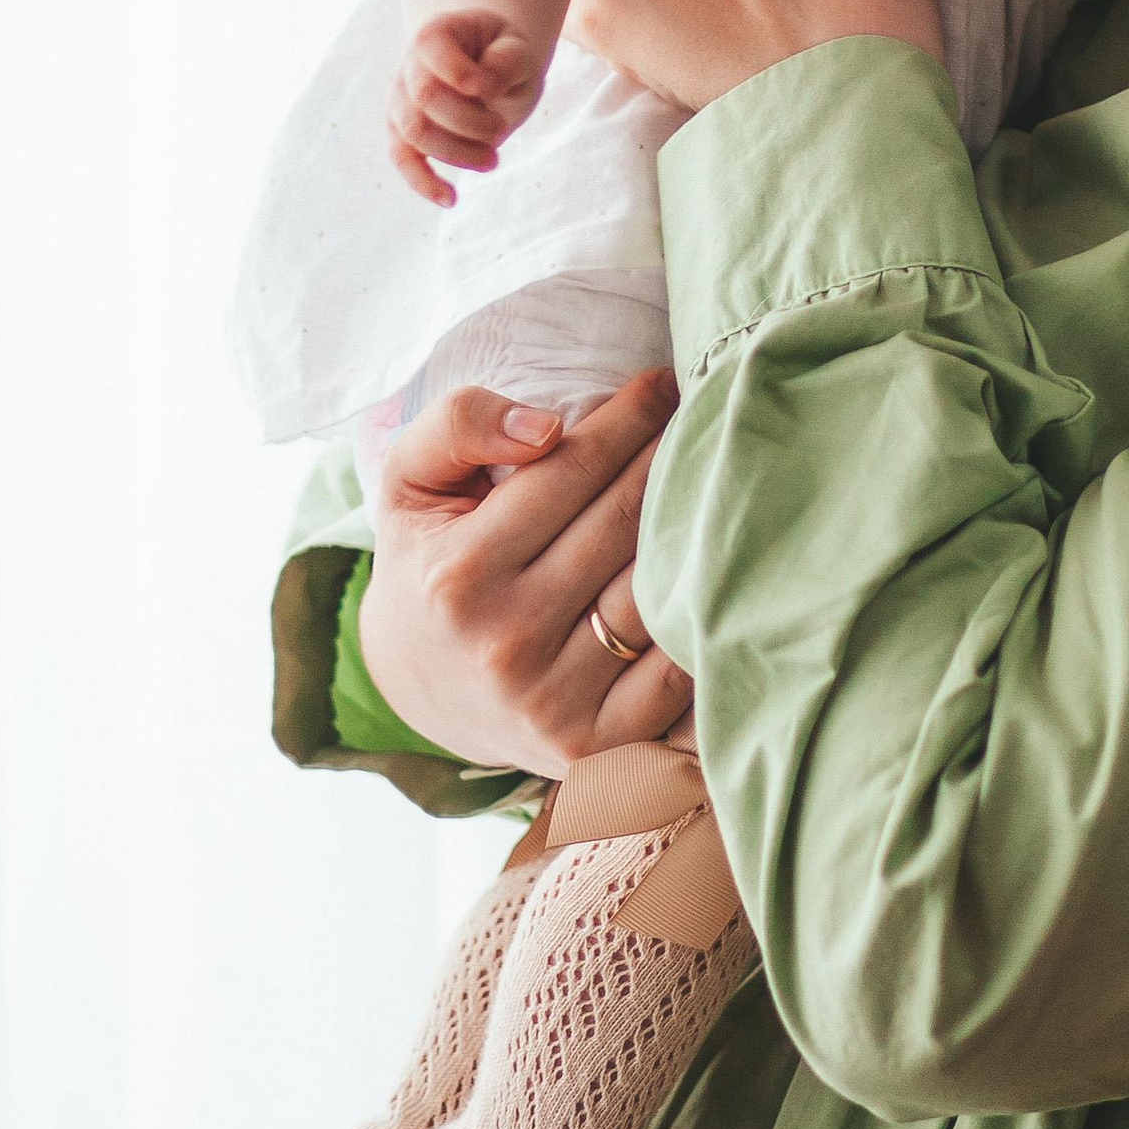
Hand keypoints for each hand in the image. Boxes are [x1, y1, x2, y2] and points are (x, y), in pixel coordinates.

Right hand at [356, 372, 692, 773]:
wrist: (420, 690)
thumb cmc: (430, 561)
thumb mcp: (410, 483)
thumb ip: (458, 426)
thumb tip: (545, 427)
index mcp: (460, 574)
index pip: (572, 470)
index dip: (630, 417)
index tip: (664, 382)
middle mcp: (506, 643)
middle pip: (625, 522)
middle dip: (671, 456)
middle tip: (705, 415)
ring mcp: (554, 702)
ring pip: (656, 589)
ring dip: (698, 527)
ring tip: (718, 480)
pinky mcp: (597, 745)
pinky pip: (676, 669)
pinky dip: (699, 617)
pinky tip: (711, 570)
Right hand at [387, 9, 545, 206]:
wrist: (490, 67)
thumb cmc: (505, 56)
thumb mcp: (518, 49)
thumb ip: (506, 61)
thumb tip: (481, 90)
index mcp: (436, 33)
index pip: (431, 50)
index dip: (464, 75)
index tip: (494, 89)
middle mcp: (410, 65)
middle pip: (425, 98)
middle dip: (468, 121)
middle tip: (502, 128)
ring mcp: (401, 99)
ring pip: (414, 134)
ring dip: (457, 153)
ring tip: (493, 160)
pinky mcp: (403, 132)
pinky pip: (402, 159)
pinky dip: (424, 182)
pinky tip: (451, 200)